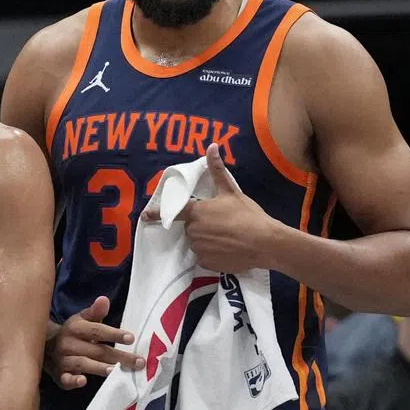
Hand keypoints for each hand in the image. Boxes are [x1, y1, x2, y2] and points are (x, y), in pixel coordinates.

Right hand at [45, 296, 144, 388]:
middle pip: (96, 350)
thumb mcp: (82, 320)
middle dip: (118, 357)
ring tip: (115, 371)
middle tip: (138, 362)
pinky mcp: (60, 375)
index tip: (131, 338)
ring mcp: (63, 360)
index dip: (113, 334)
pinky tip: (83, 381)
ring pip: (83, 364)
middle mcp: (68, 343)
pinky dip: (74, 380)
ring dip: (99, 368)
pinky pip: (66, 378)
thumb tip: (105, 300)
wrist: (46, 346)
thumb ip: (95, 312)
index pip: (97, 331)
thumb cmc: (73, 333)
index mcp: (75, 328)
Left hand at [143, 143, 276, 272]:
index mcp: (196, 212)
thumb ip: (217, 170)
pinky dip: (212, 254)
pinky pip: (204, 257)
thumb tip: (212, 146)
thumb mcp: (231, 191)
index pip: (172, 212)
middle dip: (201, 224)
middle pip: (190, 227)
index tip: (144, 216)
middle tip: (221, 223)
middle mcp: (193, 231)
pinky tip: (227, 249)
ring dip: (205, 239)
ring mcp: (198, 248)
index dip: (156, 213)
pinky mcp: (206, 263)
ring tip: (226, 237)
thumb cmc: (247, 215)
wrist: (265, 243)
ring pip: (196, 242)